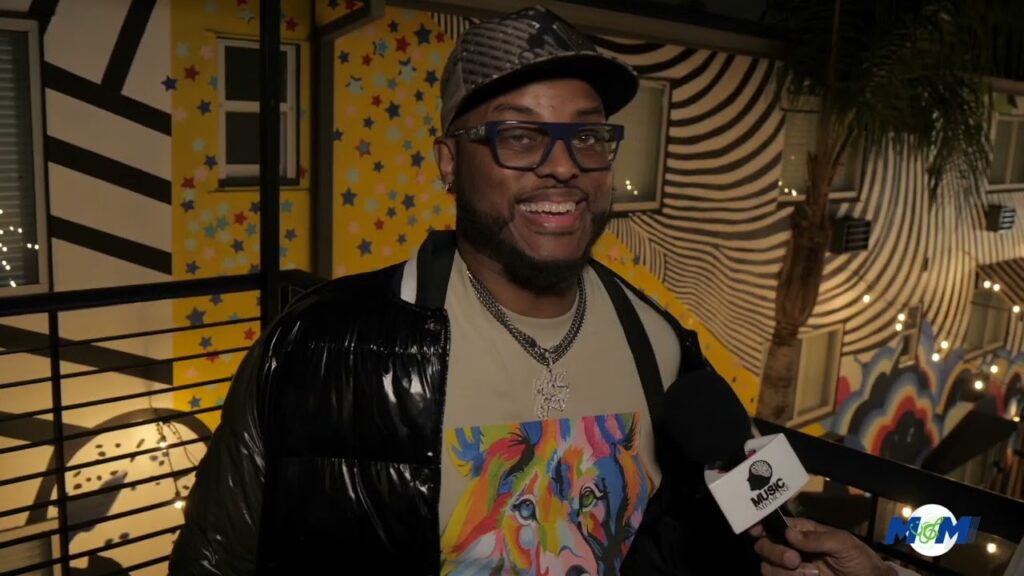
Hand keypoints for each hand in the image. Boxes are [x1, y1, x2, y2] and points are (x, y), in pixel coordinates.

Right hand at [748, 517, 896, 575]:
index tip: (756, 530)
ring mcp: (790, 570)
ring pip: (767, 568)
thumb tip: (789, 534)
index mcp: (800, 532)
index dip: (758, 525)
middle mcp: (790, 549)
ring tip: (813, 575)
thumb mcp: (844, 544)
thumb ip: (817, 538)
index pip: (772, 525)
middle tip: (795, 561)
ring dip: (786, 573)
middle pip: (763, 547)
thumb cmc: (860, 559)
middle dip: (775, 553)